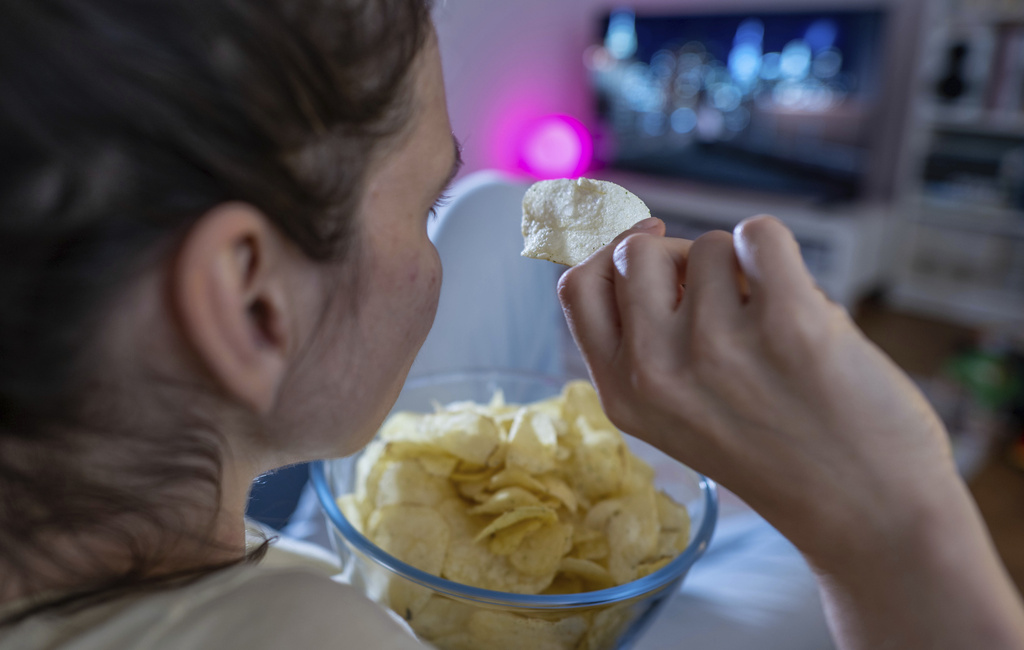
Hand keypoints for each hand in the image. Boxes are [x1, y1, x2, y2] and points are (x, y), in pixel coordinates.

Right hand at [557, 216, 956, 565]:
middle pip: (636, 252)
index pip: (579, 287)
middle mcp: (656, 372)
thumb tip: (650, 237)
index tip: (647, 238)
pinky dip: (781, 254)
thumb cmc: (777, 453)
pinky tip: (800, 302)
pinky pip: (760, 235)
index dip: (609, 248)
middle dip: (680, 255)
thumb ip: (648, 341)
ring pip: (709, 245)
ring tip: (774, 329)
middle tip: (723, 294)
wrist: (868, 515)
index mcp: (623, 395)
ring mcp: (718, 347)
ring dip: (744, 271)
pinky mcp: (789, 323)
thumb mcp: (679, 415)